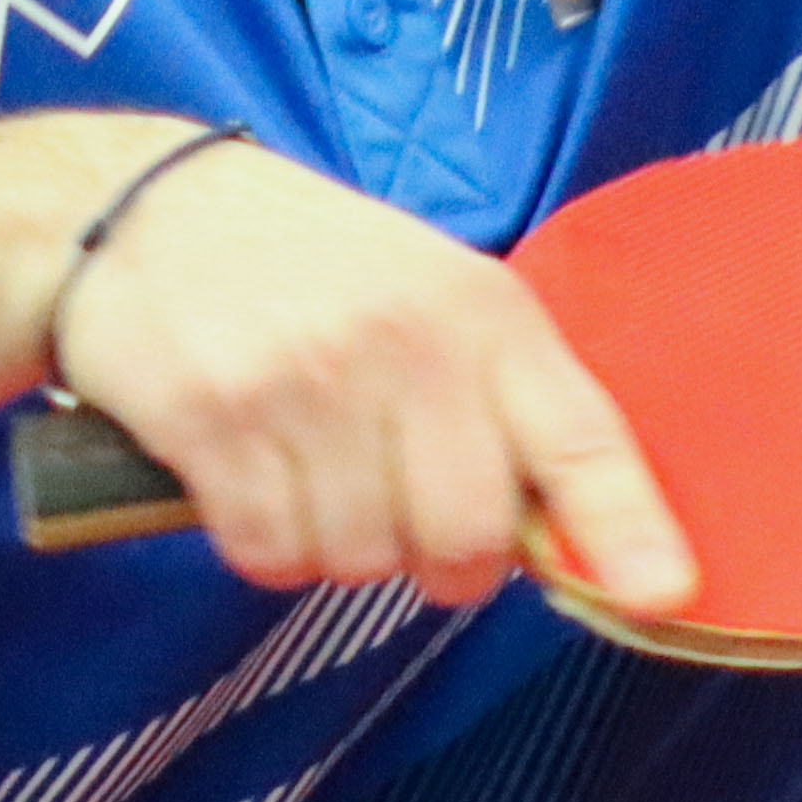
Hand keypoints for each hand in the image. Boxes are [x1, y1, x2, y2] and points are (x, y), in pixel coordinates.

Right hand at [42, 135, 697, 612]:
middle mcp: (403, 344)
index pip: (578, 435)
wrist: (138, 207)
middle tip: (402, 516)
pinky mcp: (213, 420)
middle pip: (467, 540)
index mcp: (478, 310)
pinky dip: (264, 543)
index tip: (663, 594)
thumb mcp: (426, 292)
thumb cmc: (306, 264)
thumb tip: (582, 546)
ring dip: (339, 545)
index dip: (624, 528)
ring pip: (362, 559)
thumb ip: (500, 402)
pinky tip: (249, 475)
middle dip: (443, 562)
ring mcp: (304, 382)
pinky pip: (269, 554)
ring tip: (309, 466)